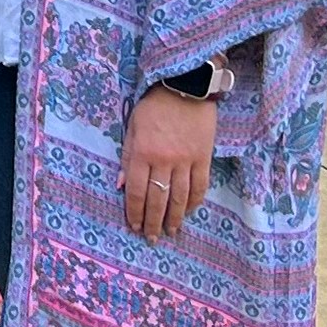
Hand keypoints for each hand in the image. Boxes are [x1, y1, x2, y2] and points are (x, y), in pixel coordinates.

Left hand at [120, 86, 220, 240]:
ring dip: (175, 218)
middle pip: (158, 199)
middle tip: (151, 238)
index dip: (135, 212)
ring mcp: (186, 160)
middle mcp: (164, 160)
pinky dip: (195, 202)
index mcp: (143, 152)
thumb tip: (122, 186)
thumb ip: (128, 156)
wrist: (187, 87)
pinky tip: (189, 212)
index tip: (134, 226)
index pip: (137, 191)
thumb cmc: (154, 106)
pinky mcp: (204, 158)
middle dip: (153, 222)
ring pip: (180, 197)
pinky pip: (200, 186)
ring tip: (171, 232)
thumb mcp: (133, 126)